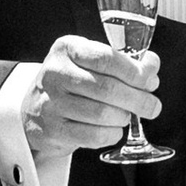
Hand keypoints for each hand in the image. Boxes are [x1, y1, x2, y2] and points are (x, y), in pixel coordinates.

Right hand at [24, 31, 157, 153]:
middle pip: (107, 88)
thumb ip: (123, 61)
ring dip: (123, 117)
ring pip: (101, 114)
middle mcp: (55, 73)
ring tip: (127, 115)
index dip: (134, 72)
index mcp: (67, 49)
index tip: (150, 81)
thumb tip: (151, 65)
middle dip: (138, 99)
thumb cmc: (70, 82)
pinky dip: (111, 134)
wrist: (33, 109)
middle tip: (152, 106)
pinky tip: (114, 129)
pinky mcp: (52, 130)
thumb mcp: (90, 62)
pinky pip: (93, 136)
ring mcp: (51, 103)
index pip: (106, 58)